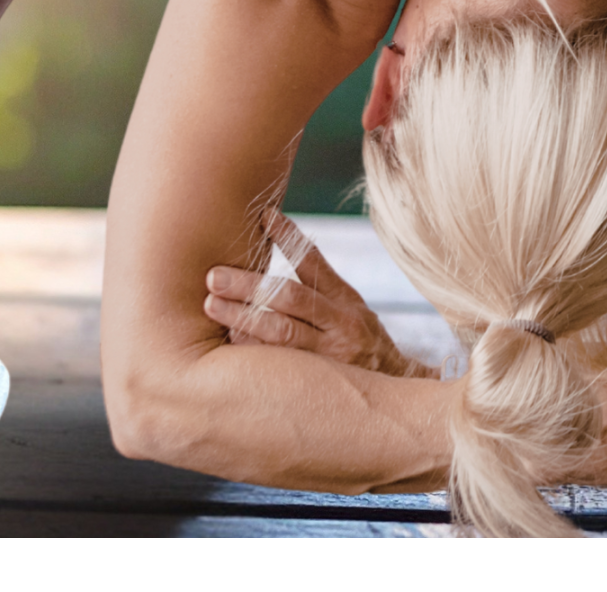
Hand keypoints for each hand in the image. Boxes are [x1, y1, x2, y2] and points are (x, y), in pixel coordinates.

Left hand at [202, 224, 437, 378]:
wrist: (395, 391)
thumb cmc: (357, 339)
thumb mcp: (348, 306)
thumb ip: (316, 283)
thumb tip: (272, 239)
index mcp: (344, 299)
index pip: (313, 261)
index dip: (288, 237)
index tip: (263, 215)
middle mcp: (340, 323)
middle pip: (290, 298)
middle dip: (249, 285)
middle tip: (214, 276)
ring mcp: (331, 355)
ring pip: (282, 333)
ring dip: (243, 318)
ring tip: (212, 307)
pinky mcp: (320, 382)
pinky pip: (279, 366)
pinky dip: (251, 352)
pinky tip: (227, 342)